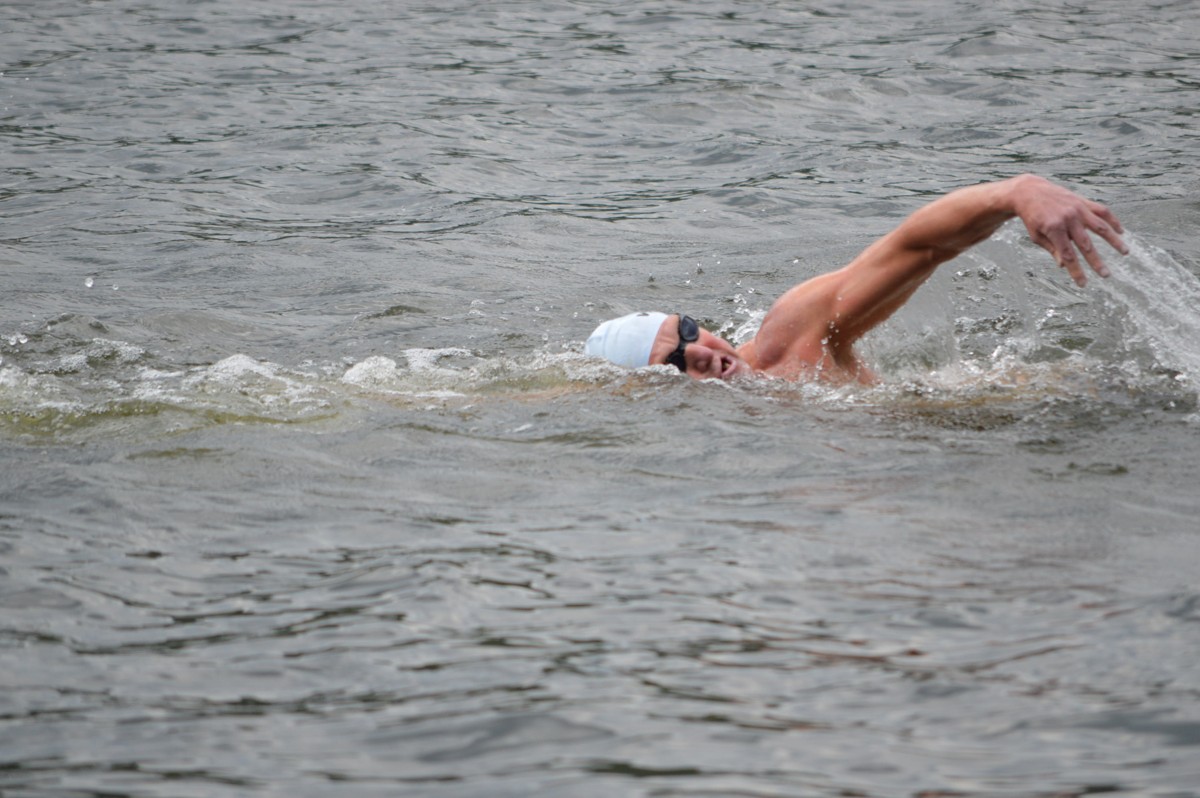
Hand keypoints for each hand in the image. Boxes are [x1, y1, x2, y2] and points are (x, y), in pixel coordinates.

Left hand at [1010, 174, 1127, 286]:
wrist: (1030, 191)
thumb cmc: (1032, 217)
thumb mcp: (1036, 235)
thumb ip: (1052, 249)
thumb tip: (1064, 266)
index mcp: (1054, 229)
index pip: (1068, 255)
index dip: (1076, 271)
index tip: (1083, 284)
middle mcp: (1069, 219)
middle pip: (1086, 245)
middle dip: (1096, 262)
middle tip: (1106, 275)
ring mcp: (1078, 209)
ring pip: (1101, 227)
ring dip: (1114, 240)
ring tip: (1125, 252)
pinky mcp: (1083, 201)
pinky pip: (1102, 211)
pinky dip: (1113, 221)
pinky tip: (1121, 231)